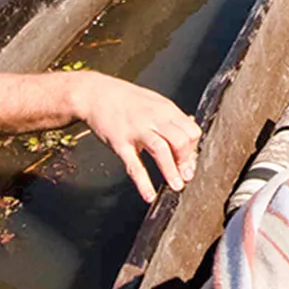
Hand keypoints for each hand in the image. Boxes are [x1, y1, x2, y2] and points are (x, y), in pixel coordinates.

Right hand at [78, 75, 199, 200]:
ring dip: (171, 171)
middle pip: (181, 141)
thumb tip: (187, 137)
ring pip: (162, 151)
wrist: (95, 93)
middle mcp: (154, 119)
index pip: (191, 131)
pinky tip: (149, 194)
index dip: (193, 149)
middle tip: (185, 175)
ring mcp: (137, 131)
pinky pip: (134, 165)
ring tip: (176, 186)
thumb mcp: (154, 102)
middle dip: (186, 161)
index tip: (190, 161)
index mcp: (166, 110)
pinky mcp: (120, 143)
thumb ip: (171, 119)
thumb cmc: (125, 99)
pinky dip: (143, 182)